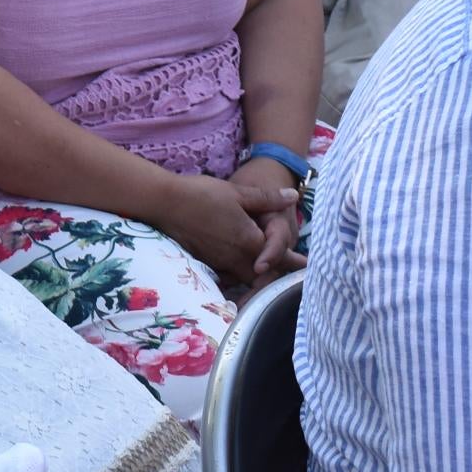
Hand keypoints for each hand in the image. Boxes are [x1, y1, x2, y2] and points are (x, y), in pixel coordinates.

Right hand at [160, 172, 299, 284]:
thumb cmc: (202, 194)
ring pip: (244, 278)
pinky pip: (227, 275)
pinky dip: (236, 275)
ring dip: (256, 277)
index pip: (278, 256)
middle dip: (275, 275)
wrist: (163, 203)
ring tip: (264, 274)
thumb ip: (267, 198)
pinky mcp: (204, 262)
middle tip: (288, 275)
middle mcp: (236, 257)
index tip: (307, 267)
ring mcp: (219, 262)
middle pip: (263, 276)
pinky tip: (235, 268)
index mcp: (249, 240)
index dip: (293, 262)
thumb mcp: (238, 192)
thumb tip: (293, 196)